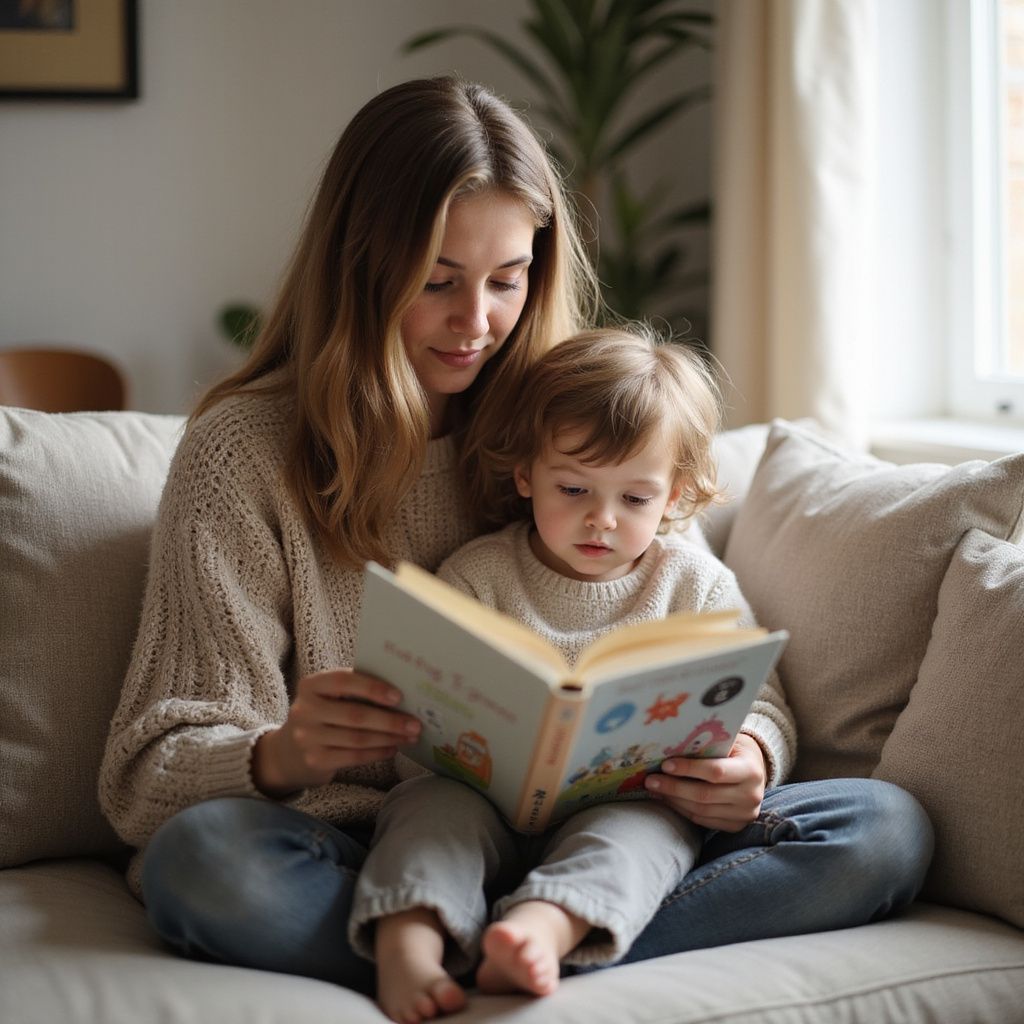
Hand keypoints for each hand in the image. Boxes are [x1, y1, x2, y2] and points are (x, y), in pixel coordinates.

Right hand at [252, 668, 420, 797]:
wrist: (288, 751)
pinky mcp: (315, 760)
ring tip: (409, 737)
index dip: (372, 688)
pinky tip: (393, 748)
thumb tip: (401, 694)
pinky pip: (354, 757)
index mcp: (311, 685)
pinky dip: (378, 752)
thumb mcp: (328, 697)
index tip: (399, 696)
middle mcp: (305, 710)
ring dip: (389, 738)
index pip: (343, 681)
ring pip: (358, 738)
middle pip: (355, 715)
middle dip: (390, 720)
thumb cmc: (322, 715)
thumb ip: (355, 690)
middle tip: (415, 724)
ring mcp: (308, 737)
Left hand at [643, 733, 766, 831]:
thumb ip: (707, 745)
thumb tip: (669, 745)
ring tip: (655, 789)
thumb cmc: (736, 750)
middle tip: (651, 780)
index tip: (665, 765)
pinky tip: (668, 800)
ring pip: (701, 810)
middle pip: (705, 795)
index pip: (715, 772)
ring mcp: (744, 814)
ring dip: (674, 800)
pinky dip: (683, 810)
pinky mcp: (736, 826)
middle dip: (674, 787)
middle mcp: (751, 795)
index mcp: (750, 770)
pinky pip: (703, 820)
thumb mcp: (728, 742)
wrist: (757, 770)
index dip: (688, 769)